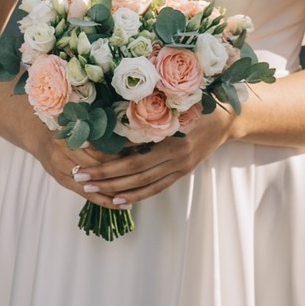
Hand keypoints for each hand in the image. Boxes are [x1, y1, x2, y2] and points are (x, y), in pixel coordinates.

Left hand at [69, 106, 236, 209]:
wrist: (226, 120)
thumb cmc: (195, 106)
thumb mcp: (173, 105)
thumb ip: (147, 114)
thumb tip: (110, 118)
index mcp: (170, 133)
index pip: (131, 147)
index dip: (105, 150)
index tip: (82, 148)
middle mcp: (175, 153)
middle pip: (133, 168)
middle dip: (103, 173)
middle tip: (79, 175)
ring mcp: (179, 166)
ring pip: (142, 182)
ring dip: (114, 187)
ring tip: (90, 188)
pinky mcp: (182, 174)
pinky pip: (156, 189)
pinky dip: (136, 195)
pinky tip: (118, 200)